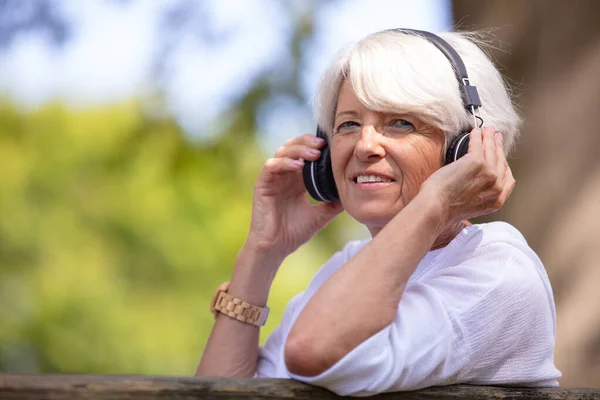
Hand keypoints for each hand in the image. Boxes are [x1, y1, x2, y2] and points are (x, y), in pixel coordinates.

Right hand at [245, 134, 342, 262]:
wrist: (275, 248)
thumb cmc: (294, 233)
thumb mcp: (321, 216)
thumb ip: (334, 205)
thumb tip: (352, 196)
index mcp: (297, 180)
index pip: (305, 155)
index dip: (316, 147)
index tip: (332, 146)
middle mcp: (284, 176)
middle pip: (293, 148)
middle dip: (307, 142)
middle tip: (322, 144)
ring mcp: (272, 179)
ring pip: (282, 153)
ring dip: (298, 150)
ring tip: (313, 153)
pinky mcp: (262, 184)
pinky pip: (271, 166)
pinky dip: (284, 162)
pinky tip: (297, 165)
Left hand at [420, 126, 514, 225]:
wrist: (436, 208)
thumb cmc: (445, 210)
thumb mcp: (470, 208)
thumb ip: (478, 197)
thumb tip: (474, 185)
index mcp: (496, 201)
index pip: (508, 180)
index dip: (504, 165)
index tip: (500, 157)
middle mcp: (496, 187)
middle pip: (501, 162)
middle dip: (498, 148)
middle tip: (496, 138)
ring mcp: (489, 173)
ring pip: (491, 150)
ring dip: (489, 137)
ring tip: (487, 130)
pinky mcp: (476, 162)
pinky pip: (478, 144)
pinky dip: (477, 136)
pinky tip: (475, 132)